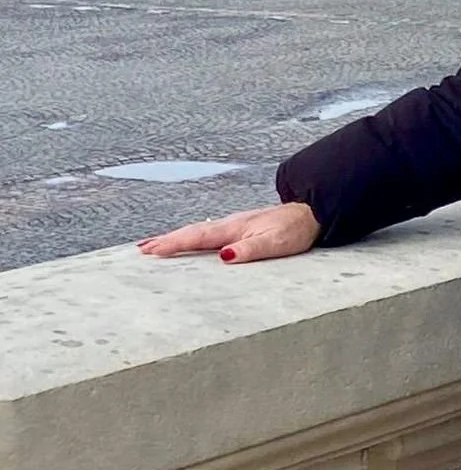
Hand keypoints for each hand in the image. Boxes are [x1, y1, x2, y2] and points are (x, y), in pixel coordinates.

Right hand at [138, 202, 320, 264]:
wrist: (310, 211)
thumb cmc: (294, 229)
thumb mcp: (275, 242)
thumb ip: (250, 249)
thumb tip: (223, 257)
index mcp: (234, 228)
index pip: (198, 237)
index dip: (173, 244)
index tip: (150, 251)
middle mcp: (229, 224)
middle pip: (192, 232)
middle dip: (166, 241)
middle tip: (141, 250)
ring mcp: (233, 224)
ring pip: (197, 231)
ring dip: (174, 238)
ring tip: (153, 246)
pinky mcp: (239, 227)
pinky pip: (207, 232)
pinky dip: (191, 236)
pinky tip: (188, 241)